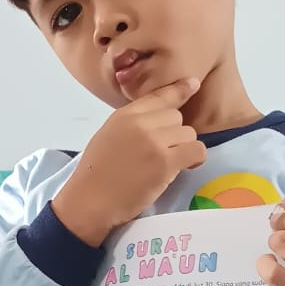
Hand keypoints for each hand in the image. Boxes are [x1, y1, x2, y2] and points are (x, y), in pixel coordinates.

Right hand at [52, 78, 204, 246]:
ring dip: (183, 148)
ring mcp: (154, 141)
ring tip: (168, 164)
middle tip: (162, 153)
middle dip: (174, 134)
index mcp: (124, 115)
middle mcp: (140, 123)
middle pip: (176, 116)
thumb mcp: (108, 136)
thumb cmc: (94, 175)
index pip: (158, 96)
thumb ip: (131, 125)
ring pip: (188, 133)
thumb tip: (157, 121)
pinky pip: (196, 150)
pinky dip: (195, 158)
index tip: (192, 84)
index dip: (178, 90)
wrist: (89, 201)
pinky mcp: (165, 162)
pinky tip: (186, 166)